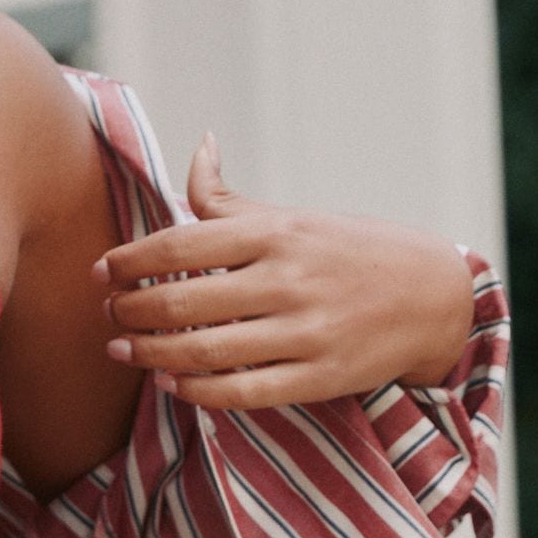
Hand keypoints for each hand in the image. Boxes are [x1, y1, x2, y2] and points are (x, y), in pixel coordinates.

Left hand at [91, 134, 476, 410]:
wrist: (435, 296)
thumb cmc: (350, 252)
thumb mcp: (294, 218)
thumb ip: (232, 199)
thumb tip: (200, 146)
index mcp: (276, 233)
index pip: (180, 245)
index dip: (129, 261)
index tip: (102, 272)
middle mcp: (287, 280)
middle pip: (182, 301)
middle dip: (130, 310)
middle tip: (107, 315)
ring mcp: (305, 331)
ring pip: (203, 350)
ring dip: (149, 353)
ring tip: (121, 350)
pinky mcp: (319, 377)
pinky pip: (241, 391)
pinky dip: (195, 390)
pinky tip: (170, 382)